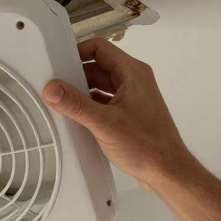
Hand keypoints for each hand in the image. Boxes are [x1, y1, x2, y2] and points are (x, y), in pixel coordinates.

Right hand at [42, 38, 196, 192]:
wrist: (167, 172)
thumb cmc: (148, 147)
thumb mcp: (104, 123)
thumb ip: (76, 105)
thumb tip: (53, 89)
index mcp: (133, 73)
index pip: (100, 48)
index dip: (78, 51)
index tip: (60, 61)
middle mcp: (134, 82)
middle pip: (98, 66)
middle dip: (76, 75)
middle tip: (57, 85)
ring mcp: (132, 98)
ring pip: (100, 85)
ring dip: (82, 92)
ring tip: (65, 103)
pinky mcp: (129, 114)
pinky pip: (105, 101)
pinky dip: (90, 106)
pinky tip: (78, 117)